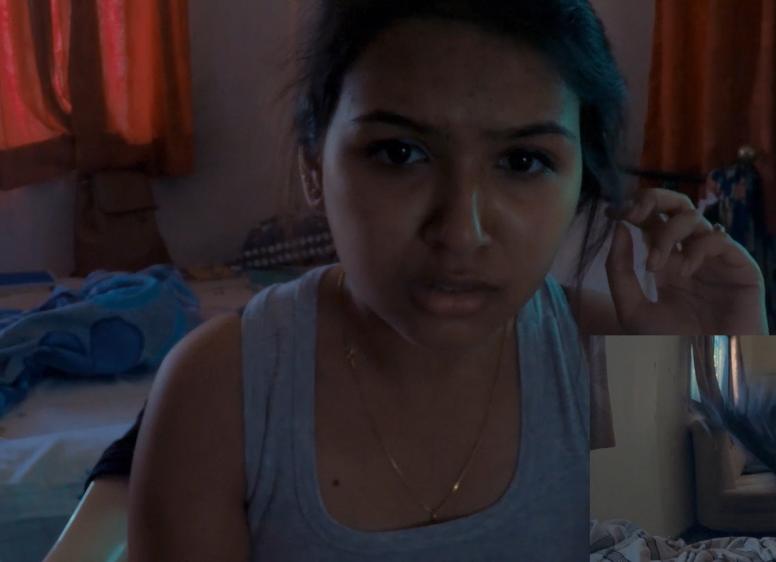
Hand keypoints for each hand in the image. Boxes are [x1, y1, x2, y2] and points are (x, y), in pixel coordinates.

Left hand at [605, 187, 767, 334]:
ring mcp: (714, 257)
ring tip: (654, 265)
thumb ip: (619, 271)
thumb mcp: (632, 310)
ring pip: (693, 216)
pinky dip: (696, 249)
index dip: (631, 210)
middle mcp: (688, 252)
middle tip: (632, 214)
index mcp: (665, 260)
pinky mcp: (739, 265)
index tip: (612, 214)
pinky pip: (718, 238)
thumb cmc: (670, 343)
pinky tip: (685, 273)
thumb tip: (618, 228)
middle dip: (651, 200)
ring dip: (667, 233)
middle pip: (674, 205)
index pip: (650, 221)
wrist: (706, 368)